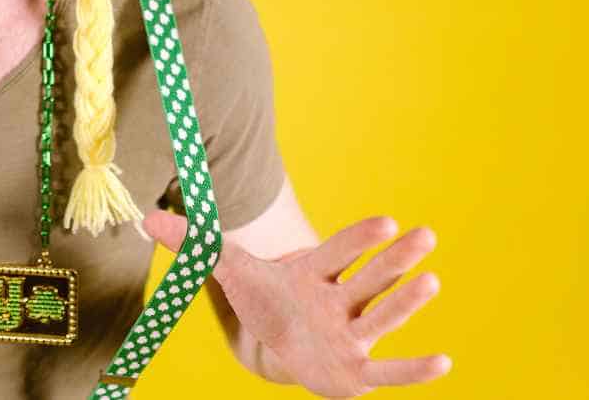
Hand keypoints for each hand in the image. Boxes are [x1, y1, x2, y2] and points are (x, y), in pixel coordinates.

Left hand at [144, 210, 449, 396]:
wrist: (277, 342)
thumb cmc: (264, 301)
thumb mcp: (229, 272)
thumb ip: (194, 244)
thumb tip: (144, 218)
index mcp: (315, 273)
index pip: (338, 251)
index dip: (358, 238)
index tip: (385, 221)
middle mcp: (340, 300)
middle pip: (369, 277)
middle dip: (395, 260)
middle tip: (425, 235)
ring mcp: (352, 334)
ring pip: (382, 316)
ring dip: (406, 302)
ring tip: (432, 281)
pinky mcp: (357, 370)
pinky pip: (390, 371)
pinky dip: (414, 369)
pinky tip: (444, 362)